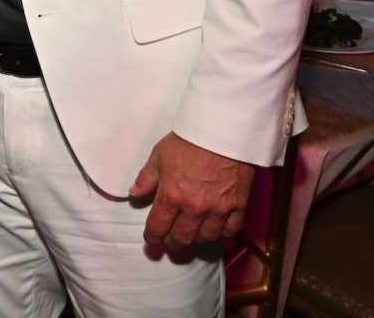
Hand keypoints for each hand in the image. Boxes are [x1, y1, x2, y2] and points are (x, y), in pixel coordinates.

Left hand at [128, 132, 253, 250]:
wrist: (222, 130)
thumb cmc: (189, 140)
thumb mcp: (159, 156)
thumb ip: (146, 178)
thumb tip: (134, 194)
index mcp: (171, 195)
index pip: (158, 228)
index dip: (153, 238)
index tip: (152, 240)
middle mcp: (194, 207)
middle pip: (182, 238)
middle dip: (174, 243)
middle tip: (172, 241)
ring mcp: (218, 209)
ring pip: (206, 238)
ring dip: (197, 239)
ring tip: (193, 233)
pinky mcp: (238, 205)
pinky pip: (231, 231)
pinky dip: (223, 233)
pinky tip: (217, 228)